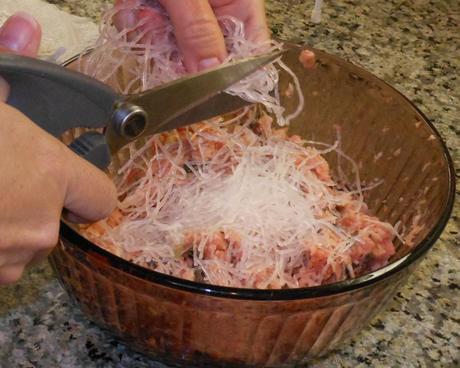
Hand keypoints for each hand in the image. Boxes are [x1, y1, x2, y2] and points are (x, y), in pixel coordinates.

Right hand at [0, 13, 116, 283]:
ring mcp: (9, 258)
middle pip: (55, 222)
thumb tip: (26, 26)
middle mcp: (41, 224)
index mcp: (50, 173)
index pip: (101, 196)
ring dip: (5, 231)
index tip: (69, 184)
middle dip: (32, 207)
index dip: (87, 191)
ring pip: (22, 248)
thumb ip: (3, 69)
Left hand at [115, 0, 269, 71]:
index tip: (210, 93)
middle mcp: (217, 13)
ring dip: (153, 36)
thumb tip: (211, 73)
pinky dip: (136, 23)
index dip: (235, 79)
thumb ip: (198, 28)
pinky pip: (150, 36)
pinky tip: (135, 4)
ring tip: (145, 7)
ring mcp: (187, 16)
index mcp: (239, 3)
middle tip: (163, 32)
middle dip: (180, 55)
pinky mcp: (161, 15)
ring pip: (173, 52)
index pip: (252, 53)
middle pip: (208, 61)